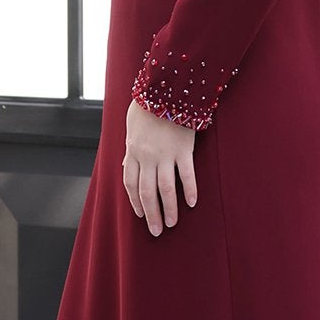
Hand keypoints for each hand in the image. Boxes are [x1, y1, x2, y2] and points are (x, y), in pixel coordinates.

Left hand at [123, 100, 197, 235]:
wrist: (165, 88)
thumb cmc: (147, 106)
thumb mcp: (131, 127)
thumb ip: (131, 148)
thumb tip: (128, 167)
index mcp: (133, 151)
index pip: (131, 183)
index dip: (135, 202)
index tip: (141, 215)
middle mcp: (147, 156)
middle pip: (147, 192)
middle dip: (151, 214)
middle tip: (157, 231)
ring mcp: (165, 154)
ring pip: (165, 189)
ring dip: (169, 209)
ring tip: (172, 223)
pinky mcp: (183, 149)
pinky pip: (186, 174)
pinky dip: (189, 190)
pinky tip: (192, 203)